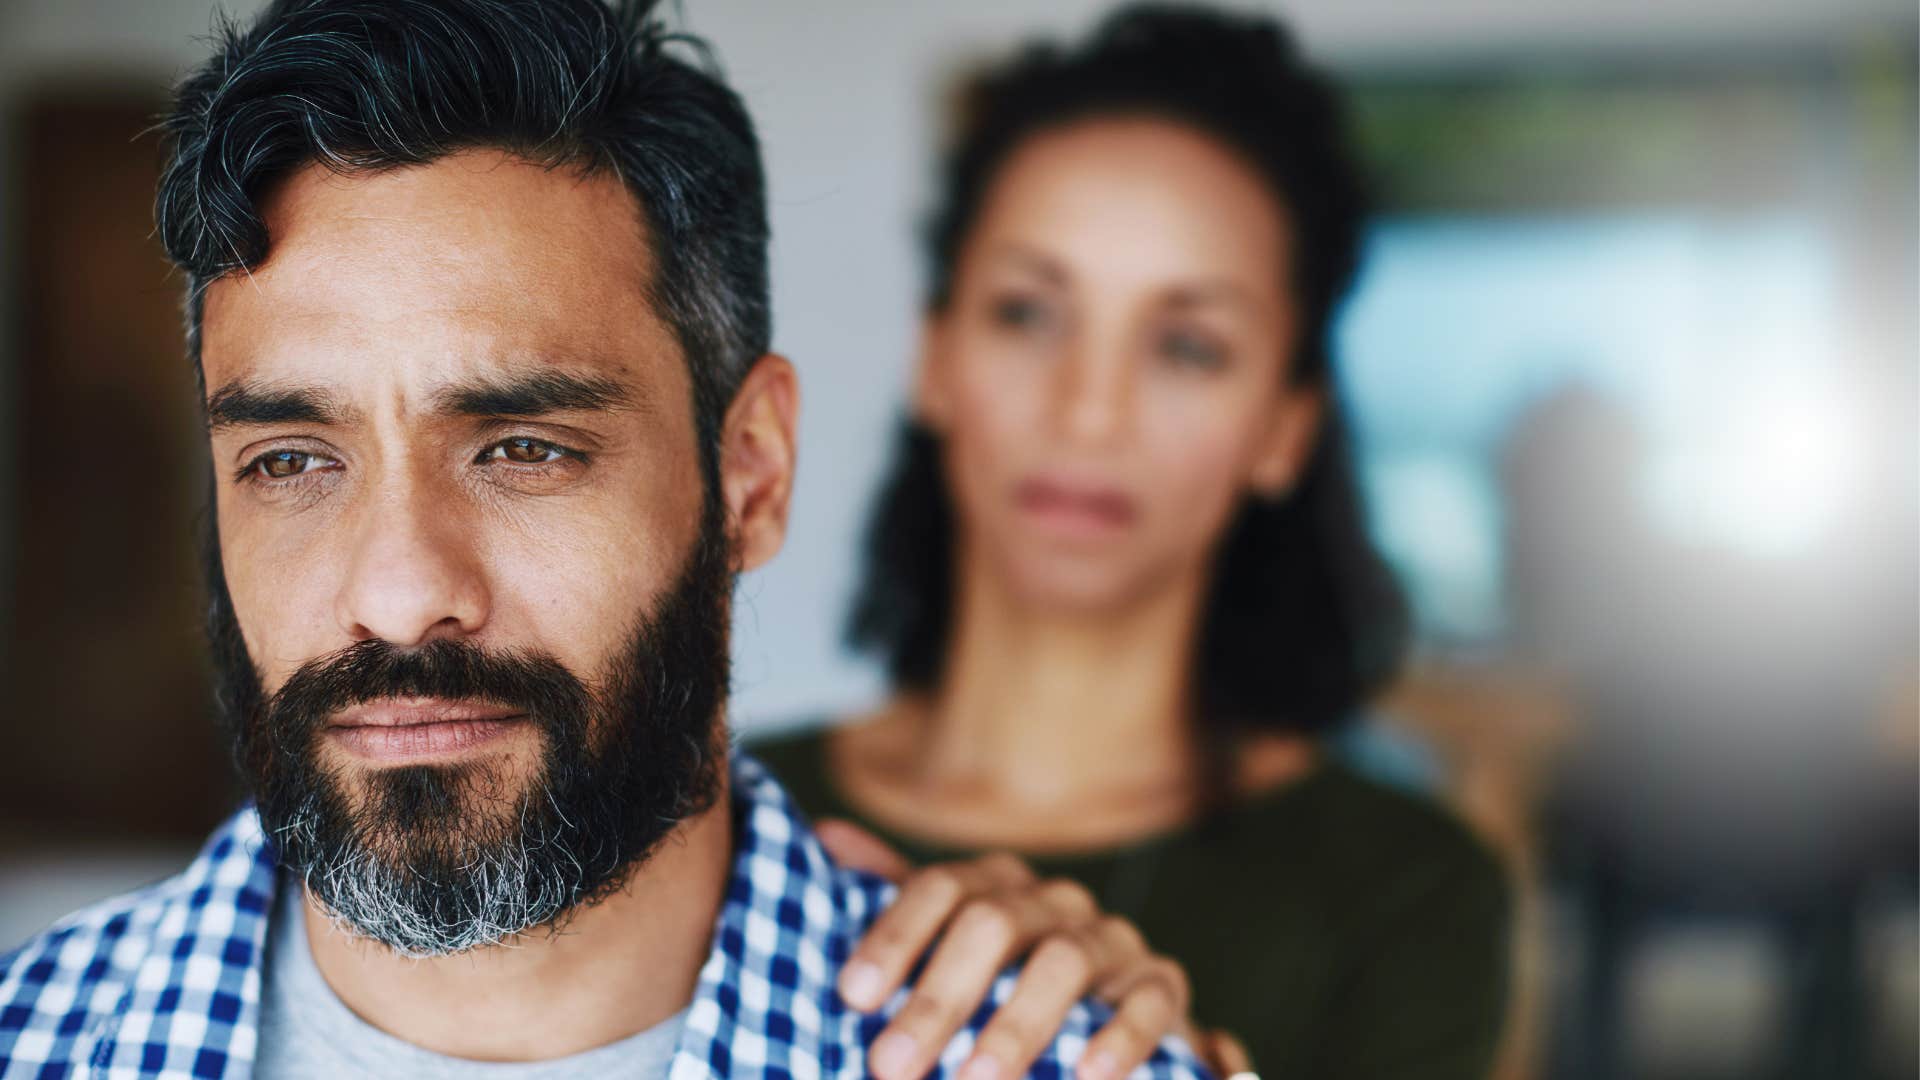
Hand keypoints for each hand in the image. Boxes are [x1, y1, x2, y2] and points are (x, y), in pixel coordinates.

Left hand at [817, 819, 1195, 1079]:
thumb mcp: (947, 944)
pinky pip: (1150, 1000)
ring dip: (1015, 1026)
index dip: (895, 936)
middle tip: (890, 1065)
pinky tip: (1086, 1075)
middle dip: (939, 998)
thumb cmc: (1005, 984)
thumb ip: (892, 899)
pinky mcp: (1162, 984)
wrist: (1107, 1017)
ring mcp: (1112, 938)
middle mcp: (1054, 900)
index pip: (940, 886)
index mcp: (996, 884)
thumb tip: (822, 835)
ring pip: (1065, 962)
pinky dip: (1120, 1036)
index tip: (853, 996)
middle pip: (993, 924)